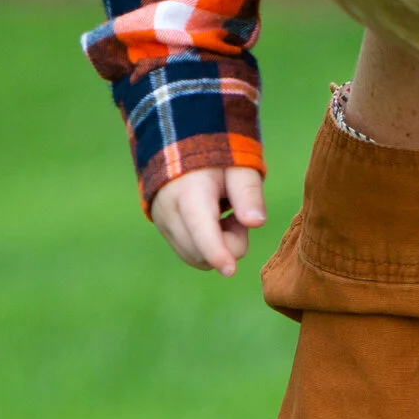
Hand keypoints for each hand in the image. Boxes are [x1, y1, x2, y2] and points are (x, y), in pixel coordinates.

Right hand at [152, 166, 266, 275]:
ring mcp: (163, 223)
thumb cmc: (218, 157)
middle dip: (230, 242)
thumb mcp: (240, 167)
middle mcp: (169, 210)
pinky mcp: (164, 231)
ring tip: (226, 216)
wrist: (183, 147)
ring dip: (220, 246)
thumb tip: (256, 223)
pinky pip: (190, 254)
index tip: (230, 270)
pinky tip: (215, 224)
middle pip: (202, 251)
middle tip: (238, 215)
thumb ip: (248, 193)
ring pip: (196, 257)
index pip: (201, 229)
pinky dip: (208, 247)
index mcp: (189, 192)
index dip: (217, 252)